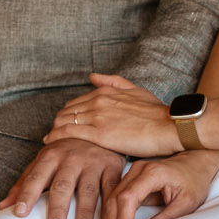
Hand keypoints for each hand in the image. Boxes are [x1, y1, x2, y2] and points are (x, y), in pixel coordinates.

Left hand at [0, 137, 127, 218]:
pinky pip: (111, 187)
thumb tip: (2, 207)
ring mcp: (93, 162)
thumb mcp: (42, 162)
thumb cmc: (65, 152)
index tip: (20, 212)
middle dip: (58, 208)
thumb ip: (23, 184)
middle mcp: (71, 158)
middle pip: (63, 186)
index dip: (27, 195)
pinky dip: (109, 204)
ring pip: (88, 189)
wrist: (95, 129)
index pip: (35, 178)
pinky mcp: (112, 166)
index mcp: (50, 157)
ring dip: (84, 211)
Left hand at [53, 74, 183, 157]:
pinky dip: (55, 136)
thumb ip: (113, 81)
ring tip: (51, 140)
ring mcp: (97, 117)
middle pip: (66, 111)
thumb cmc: (157, 112)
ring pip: (64, 121)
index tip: (65, 122)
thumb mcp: (135, 89)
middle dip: (58, 122)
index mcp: (105, 92)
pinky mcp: (99, 134)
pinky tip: (49, 142)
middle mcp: (98, 101)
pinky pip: (68, 132)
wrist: (169, 126)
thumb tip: (93, 76)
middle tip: (56, 133)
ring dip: (54, 130)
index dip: (68, 113)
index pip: (75, 102)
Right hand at [104, 148, 218, 218]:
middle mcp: (140, 169)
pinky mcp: (132, 178)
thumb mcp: (186, 203)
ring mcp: (134, 172)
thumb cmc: (194, 180)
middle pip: (116, 197)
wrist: (196, 163)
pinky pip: (118, 195)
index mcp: (154, 173)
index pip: (129, 197)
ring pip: (113, 197)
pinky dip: (117, 212)